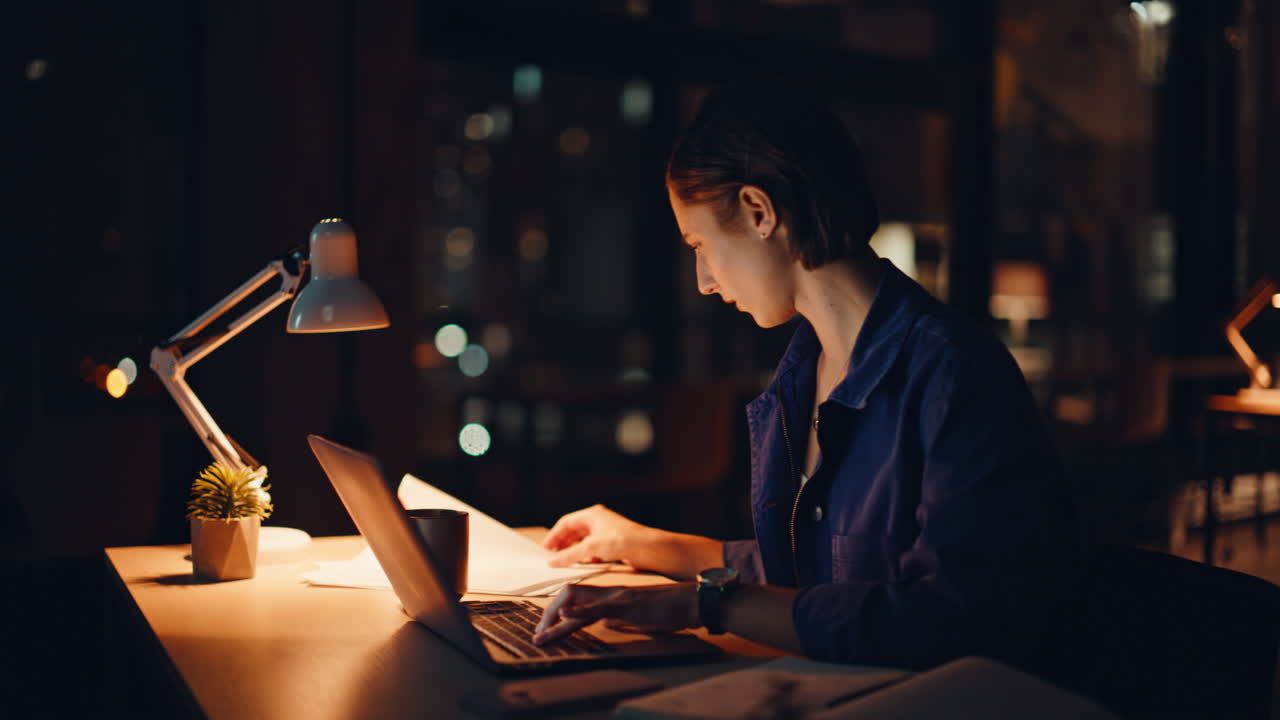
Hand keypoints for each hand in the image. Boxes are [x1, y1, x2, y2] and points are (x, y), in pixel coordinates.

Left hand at [532, 582, 698, 644]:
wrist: (690, 601)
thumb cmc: (669, 610)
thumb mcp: (638, 616)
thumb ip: (620, 617)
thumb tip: (606, 624)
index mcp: (611, 596)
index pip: (576, 599)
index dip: (557, 612)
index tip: (546, 630)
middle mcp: (609, 593)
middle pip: (568, 594)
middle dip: (548, 615)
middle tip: (538, 636)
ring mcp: (616, 597)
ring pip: (577, 600)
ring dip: (555, 618)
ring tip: (542, 635)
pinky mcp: (626, 604)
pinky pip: (598, 606)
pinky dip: (579, 611)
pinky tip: (566, 616)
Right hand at [542, 504, 655, 568]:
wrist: (649, 549)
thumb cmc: (622, 541)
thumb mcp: (591, 548)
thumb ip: (570, 555)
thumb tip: (552, 561)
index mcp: (592, 514)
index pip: (566, 522)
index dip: (554, 535)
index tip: (545, 549)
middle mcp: (598, 521)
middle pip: (574, 532)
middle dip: (562, 544)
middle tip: (552, 557)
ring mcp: (606, 533)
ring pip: (583, 542)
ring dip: (573, 551)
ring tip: (564, 563)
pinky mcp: (613, 545)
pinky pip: (593, 550)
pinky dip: (585, 557)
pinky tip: (583, 565)